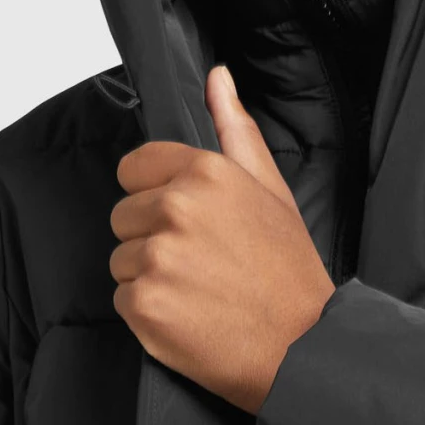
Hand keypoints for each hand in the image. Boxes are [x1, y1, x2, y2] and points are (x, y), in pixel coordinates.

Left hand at [109, 64, 336, 412]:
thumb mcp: (270, 189)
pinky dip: (148, 313)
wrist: (303, 346)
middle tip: (202, 263)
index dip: (155, 195)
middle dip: (153, 238)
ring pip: (121, 259)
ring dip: (150, 277)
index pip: (134, 168)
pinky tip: (188, 316)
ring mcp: (156, 257)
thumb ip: (235, 129)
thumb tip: (217, 78)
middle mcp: (175, 209)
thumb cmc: (289, 272)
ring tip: (198, 291)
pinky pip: (123, 298)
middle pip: (124, 215)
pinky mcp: (143, 304)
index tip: (185, 221)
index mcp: (205, 173)